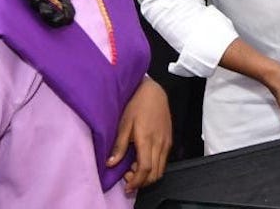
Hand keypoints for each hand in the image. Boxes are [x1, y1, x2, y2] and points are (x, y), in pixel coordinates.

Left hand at [108, 77, 171, 192]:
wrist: (154, 92)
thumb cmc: (137, 104)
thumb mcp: (124, 123)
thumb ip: (119, 145)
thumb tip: (111, 163)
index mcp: (147, 139)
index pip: (145, 169)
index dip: (136, 181)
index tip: (126, 186)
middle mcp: (160, 143)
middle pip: (155, 174)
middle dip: (141, 181)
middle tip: (128, 177)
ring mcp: (166, 142)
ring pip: (161, 169)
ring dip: (148, 175)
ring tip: (134, 169)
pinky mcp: (169, 140)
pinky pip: (163, 161)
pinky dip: (154, 167)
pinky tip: (142, 160)